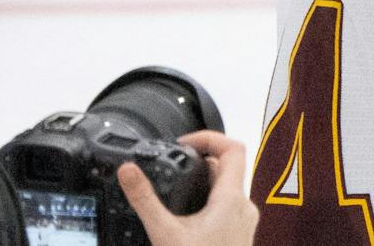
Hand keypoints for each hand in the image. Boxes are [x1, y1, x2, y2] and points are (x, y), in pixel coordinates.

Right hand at [117, 130, 258, 245]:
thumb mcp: (164, 233)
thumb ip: (145, 200)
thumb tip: (128, 170)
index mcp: (232, 199)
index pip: (234, 147)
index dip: (209, 137)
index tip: (183, 143)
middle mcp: (244, 207)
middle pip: (228, 167)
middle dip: (200, 162)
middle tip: (173, 165)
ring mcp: (244, 223)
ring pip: (228, 189)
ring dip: (204, 183)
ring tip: (176, 188)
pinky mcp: (239, 236)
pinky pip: (227, 207)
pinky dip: (208, 202)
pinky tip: (188, 215)